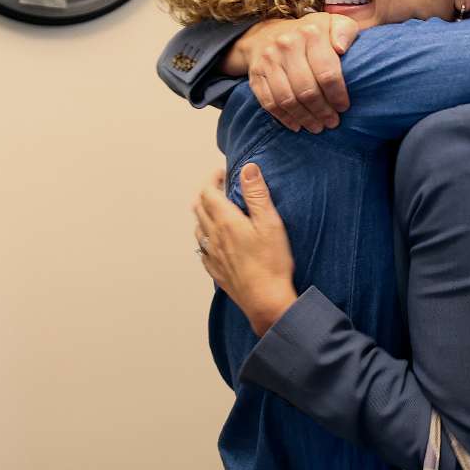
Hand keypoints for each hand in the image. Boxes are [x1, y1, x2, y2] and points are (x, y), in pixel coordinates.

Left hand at [193, 163, 297, 336]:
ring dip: (204, 214)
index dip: (213, 178)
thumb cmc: (271, 263)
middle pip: (198, 208)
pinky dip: (205, 236)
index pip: (208, 192)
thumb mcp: (270, 223)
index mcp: (225, 222)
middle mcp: (213, 237)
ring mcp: (212, 255)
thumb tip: (247, 169)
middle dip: (207, 192)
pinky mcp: (215, 270)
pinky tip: (215, 240)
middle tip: (220, 187)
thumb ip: (257, 194)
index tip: (224, 173)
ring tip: (217, 210)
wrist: (265, 301)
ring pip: (198, 228)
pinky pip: (201, 248)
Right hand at [228, 14, 360, 133]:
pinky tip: (297, 126)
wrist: (268, 33)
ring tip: (317, 127)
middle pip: (306, 89)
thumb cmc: (310, 34)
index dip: (337, 94)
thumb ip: (345, 31)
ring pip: (287, 99)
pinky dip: (284, 118)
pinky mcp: (255, 74)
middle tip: (332, 122)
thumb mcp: (333, 23)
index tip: (343, 107)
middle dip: (322, 111)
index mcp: (310, 32)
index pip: (326, 72)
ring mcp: (268, 60)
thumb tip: (342, 49)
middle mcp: (286, 44)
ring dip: (304, 118)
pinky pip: (269, 102)